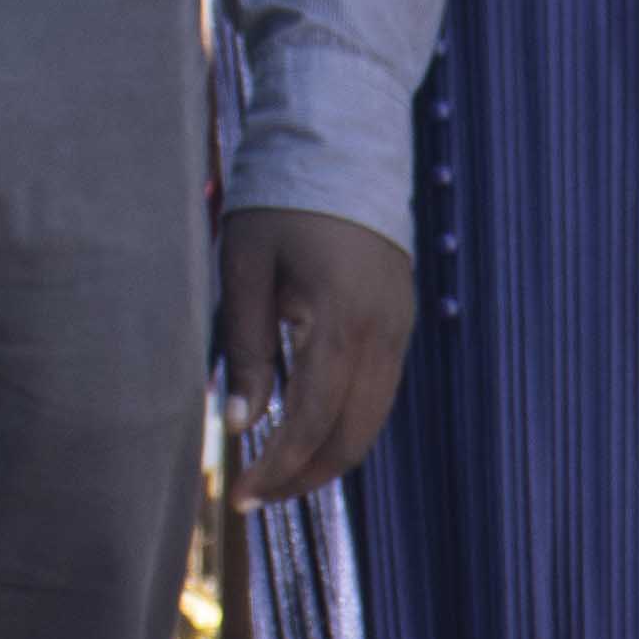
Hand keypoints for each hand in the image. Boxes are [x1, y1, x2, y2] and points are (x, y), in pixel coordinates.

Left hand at [218, 205, 416, 503]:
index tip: (238, 494)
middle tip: (256, 494)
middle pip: (351, 437)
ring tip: (276, 469)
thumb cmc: (281, 199)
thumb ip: (245, 348)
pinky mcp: (400, 321)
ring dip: (325, 455)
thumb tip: (239, 424)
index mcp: (339, 318)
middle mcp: (381, 332)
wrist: (344, 143)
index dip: (275, 467)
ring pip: (371, 421)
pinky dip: (343, 422)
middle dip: (303, 476)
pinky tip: (304, 426)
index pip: (309, 420)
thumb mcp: (245, 267)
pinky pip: (378, 392)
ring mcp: (399, 328)